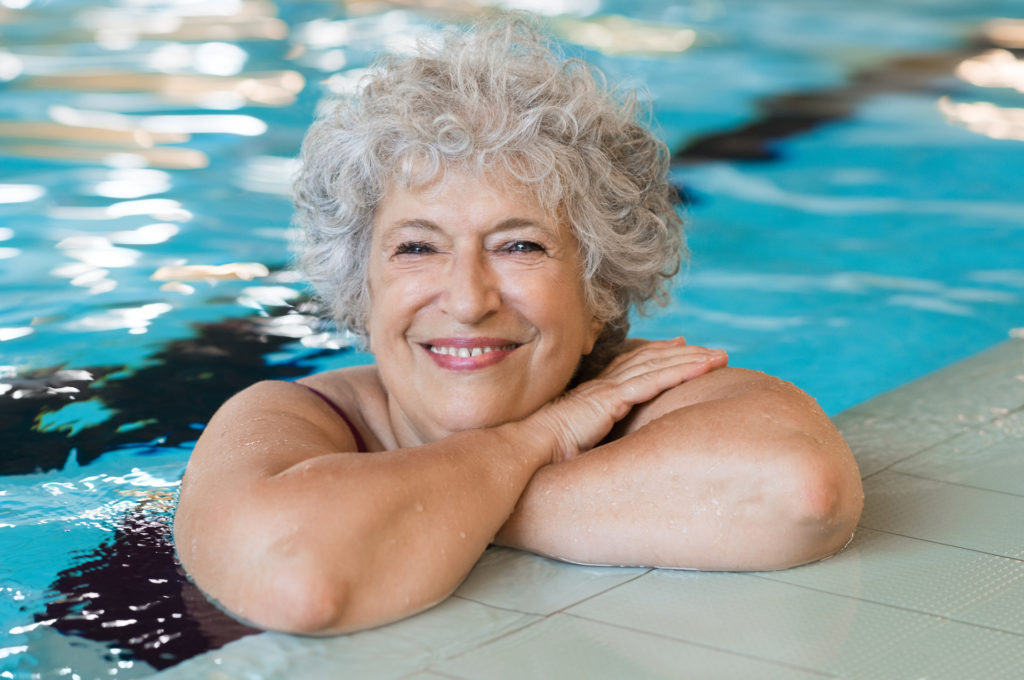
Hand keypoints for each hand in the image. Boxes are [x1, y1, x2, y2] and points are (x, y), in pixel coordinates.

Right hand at [530, 338, 727, 461]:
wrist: (528, 448)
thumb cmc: (547, 451)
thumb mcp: (580, 440)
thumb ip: (596, 435)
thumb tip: (608, 448)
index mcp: (597, 391)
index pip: (634, 363)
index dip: (661, 353)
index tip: (684, 346)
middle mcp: (604, 384)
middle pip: (652, 359)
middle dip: (687, 353)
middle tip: (715, 351)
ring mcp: (608, 389)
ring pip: (658, 365)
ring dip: (692, 360)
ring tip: (719, 357)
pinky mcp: (611, 398)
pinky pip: (652, 381)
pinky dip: (680, 372)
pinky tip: (701, 369)